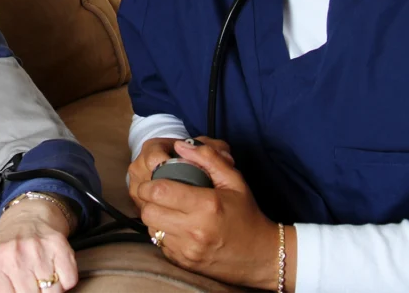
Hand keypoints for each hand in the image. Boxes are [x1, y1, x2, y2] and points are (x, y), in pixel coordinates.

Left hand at [0, 197, 78, 291]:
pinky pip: (69, 280)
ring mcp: (37, 250)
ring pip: (52, 292)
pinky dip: (64, 281)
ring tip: (40, 277)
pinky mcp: (59, 246)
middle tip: (28, 284)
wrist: (27, 217)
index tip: (16, 290)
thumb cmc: (8, 247)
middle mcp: (14, 255)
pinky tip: (53, 270)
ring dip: (49, 289)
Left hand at [136, 137, 296, 291]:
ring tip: (167, 208)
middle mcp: (195, 230)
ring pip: (151, 228)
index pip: (160, 191)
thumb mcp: (234, 180)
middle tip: (157, 192)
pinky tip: (176, 225)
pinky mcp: (183, 262)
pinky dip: (163, 232)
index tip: (153, 179)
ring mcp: (188, 250)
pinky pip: (160, 243)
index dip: (149, 183)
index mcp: (207, 205)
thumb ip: (208, 157)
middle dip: (148, 199)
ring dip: (154, 216)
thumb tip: (180, 145)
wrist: (260, 255)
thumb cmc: (246, 214)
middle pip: (149, 211)